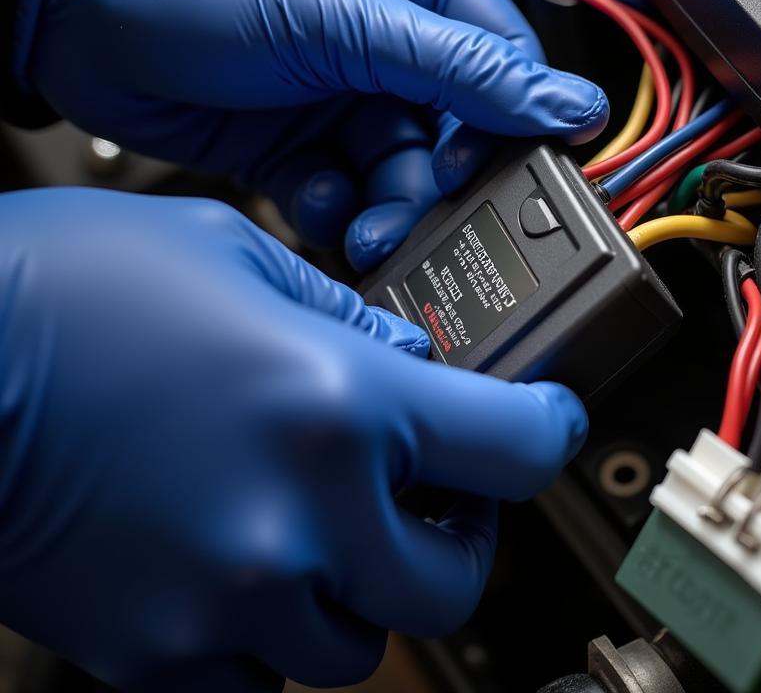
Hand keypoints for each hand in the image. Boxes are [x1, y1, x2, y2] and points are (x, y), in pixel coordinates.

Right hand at [0, 188, 587, 691]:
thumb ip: (340, 312)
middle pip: (453, 580)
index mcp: (334, 403)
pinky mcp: (154, 651)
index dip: (549, 430)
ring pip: (359, 640)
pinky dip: (276, 627)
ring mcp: (225, 598)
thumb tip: (403, 355)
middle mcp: (296, 516)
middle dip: (454, 533)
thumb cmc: (67, 288)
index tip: (545, 423)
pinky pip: (260, 675)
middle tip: (429, 490)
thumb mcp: (233, 254)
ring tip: (322, 517)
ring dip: (362, 581)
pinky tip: (244, 556)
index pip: (515, 447)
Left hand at [15, 0, 606, 267]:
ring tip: (358, 225)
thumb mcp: (348, 16)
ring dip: (385, 206)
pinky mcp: (298, 141)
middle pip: (453, 132)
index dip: (513, 126)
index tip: (516, 179)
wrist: (71, 5)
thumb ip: (464, 70)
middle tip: (413, 209)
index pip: (502, 63)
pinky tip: (309, 198)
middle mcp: (386, 35)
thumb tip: (569, 103)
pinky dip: (333, 209)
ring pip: (400, 172)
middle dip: (435, 179)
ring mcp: (340, 92)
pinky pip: (345, 193)